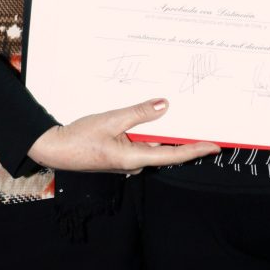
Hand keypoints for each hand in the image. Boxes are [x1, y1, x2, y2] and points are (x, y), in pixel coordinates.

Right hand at [27, 98, 219, 173]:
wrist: (54, 148)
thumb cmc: (79, 137)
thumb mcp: (111, 119)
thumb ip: (139, 113)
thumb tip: (164, 106)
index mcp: (134, 158)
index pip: (173, 155)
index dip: (196, 150)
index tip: (214, 146)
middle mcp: (134, 163)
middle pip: (165, 150)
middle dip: (183, 137)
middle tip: (205, 123)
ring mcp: (128, 161)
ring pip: (153, 145)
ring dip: (165, 132)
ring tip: (182, 115)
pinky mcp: (121, 156)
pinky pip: (142, 144)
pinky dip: (150, 133)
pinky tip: (155, 118)